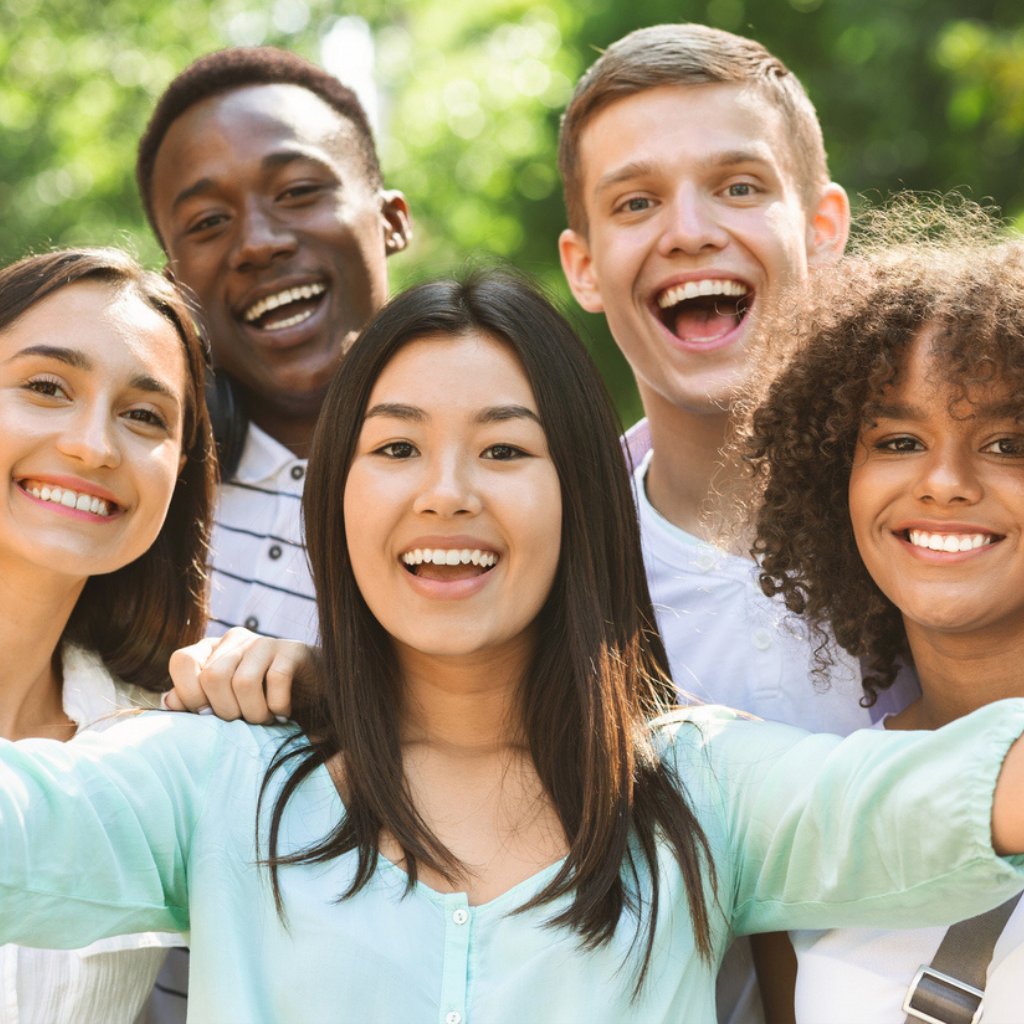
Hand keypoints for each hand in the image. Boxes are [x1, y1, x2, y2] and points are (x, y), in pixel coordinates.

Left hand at [162, 628, 316, 723]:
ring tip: (265, 720)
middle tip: (244, 723)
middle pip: (213, 677)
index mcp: (212, 649)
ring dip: (254, 713)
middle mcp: (235, 639)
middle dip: (227, 711)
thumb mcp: (225, 701)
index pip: (182, 660)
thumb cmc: (262, 699)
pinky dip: (277, 706)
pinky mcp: (293, 650)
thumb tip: (168, 701)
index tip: (208, 716)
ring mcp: (265, 642)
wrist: (313, 689)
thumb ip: (195, 700)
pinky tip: (283, 713)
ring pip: (242, 682)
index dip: (189, 694)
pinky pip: (276, 679)